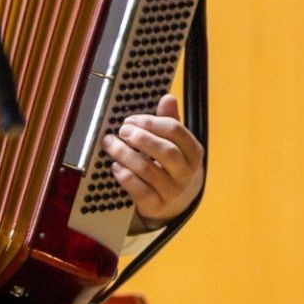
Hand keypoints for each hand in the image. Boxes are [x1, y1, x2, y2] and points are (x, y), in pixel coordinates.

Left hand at [104, 93, 203, 224]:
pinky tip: (115, 166)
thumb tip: (168, 97)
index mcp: (193, 153)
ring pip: (147, 170)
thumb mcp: (176, 146)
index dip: (151, 122)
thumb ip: (170, 122)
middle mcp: (186, 173)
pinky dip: (124, 176)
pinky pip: (138, 190)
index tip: (131, 120)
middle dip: (140, 138)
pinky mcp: (156, 205)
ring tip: (110, 144)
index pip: (176, 131)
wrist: (175, 206)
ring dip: (125, 154)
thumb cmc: (171, 168)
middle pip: (165, 151)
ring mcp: (172, 191)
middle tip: (122, 131)